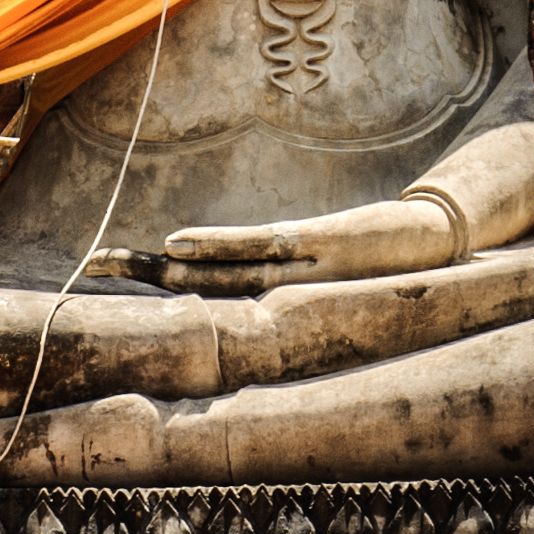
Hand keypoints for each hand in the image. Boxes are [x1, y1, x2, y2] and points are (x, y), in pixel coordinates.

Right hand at [91, 195, 460, 297]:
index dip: (157, 281)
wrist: (440, 244)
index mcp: (278, 289)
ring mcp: (297, 269)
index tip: (110, 270)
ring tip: (126, 263)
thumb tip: (246, 254)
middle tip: (93, 266)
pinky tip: (181, 245)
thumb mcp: (329, 254)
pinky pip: (258, 246)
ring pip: (222, 273)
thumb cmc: (383, 253)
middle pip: (201, 285)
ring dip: (171, 271)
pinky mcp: (320, 244)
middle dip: (146, 276)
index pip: (206, 289)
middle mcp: (279, 287)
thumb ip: (289, 258)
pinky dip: (217, 246)